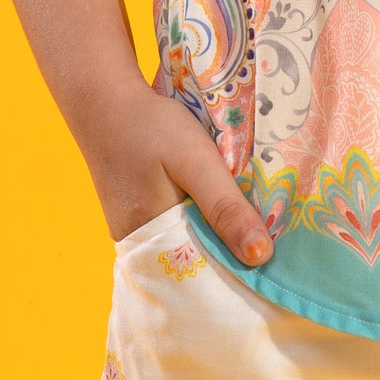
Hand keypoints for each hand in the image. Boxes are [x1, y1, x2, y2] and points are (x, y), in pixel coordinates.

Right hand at [80, 81, 274, 268]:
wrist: (105, 102)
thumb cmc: (151, 128)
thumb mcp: (196, 162)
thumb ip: (226, 207)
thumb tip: (260, 257)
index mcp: (152, 243)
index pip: (204, 277)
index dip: (240, 272)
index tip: (275, 268)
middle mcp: (142, 246)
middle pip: (197, 263)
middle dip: (232, 256)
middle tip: (275, 247)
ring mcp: (138, 231)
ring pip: (190, 244)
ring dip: (219, 237)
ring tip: (257, 228)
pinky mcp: (139, 214)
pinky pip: (178, 228)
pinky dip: (202, 221)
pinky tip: (225, 208)